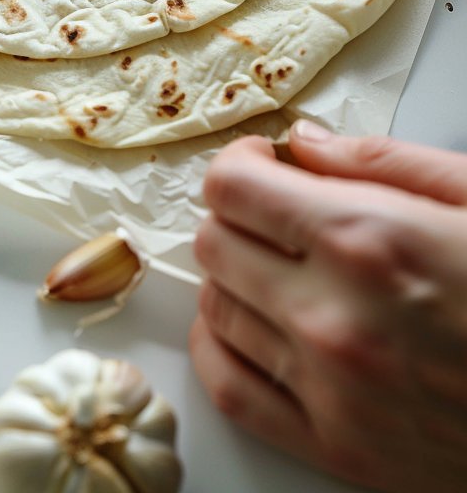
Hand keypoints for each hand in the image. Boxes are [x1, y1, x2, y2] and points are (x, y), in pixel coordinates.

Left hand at [190, 122, 466, 491]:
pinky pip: (232, 391)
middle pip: (215, 244)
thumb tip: (306, 145)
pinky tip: (249, 326)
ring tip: (276, 265)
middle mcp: (334, 317)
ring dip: (234, 277)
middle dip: (238, 215)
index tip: (264, 165)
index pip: (232, 188)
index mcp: (367, 241)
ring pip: (216, 310)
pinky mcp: (340, 450)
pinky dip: (221, 349)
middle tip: (276, 211)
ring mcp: (332, 391)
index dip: (242, 164)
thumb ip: (381, 162)